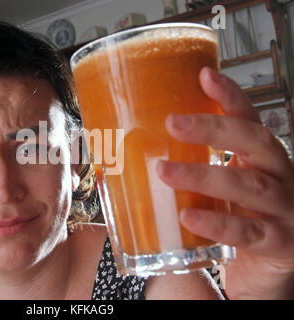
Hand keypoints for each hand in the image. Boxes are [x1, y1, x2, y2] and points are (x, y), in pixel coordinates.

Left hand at [157, 67, 293, 299]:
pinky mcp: (279, 243)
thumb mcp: (217, 190)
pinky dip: (218, 224)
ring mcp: (283, 210)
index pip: (249, 118)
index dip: (230, 96)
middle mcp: (277, 176)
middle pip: (254, 141)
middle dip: (213, 128)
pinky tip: (188, 217)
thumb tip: (119, 160)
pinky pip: (249, 232)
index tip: (204, 75)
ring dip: (204, 176)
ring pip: (248, 185)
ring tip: (165, 171)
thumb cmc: (237, 219)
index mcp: (260, 158)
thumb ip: (187, 172)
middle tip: (172, 122)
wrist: (268, 268)